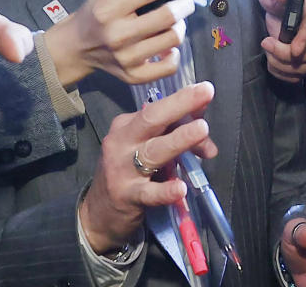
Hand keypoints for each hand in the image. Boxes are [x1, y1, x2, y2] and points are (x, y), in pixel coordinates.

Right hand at [44, 0, 203, 85]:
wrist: (76, 48)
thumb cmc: (94, 14)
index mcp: (111, 8)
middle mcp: (118, 34)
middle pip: (167, 17)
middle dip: (184, 5)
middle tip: (184, 2)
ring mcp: (127, 58)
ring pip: (172, 40)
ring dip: (180, 28)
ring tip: (174, 22)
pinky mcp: (133, 76)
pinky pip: (168, 67)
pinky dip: (173, 55)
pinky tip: (167, 45)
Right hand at [80, 82, 217, 252]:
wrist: (98, 213)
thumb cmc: (127, 174)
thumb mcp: (147, 151)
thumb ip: (174, 141)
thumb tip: (208, 141)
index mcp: (126, 126)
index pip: (157, 110)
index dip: (184, 102)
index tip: (205, 91)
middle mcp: (122, 142)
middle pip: (151, 119)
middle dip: (180, 104)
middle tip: (205, 91)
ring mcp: (122, 169)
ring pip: (153, 151)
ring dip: (179, 139)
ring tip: (201, 130)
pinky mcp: (127, 197)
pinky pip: (148, 193)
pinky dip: (165, 190)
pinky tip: (180, 188)